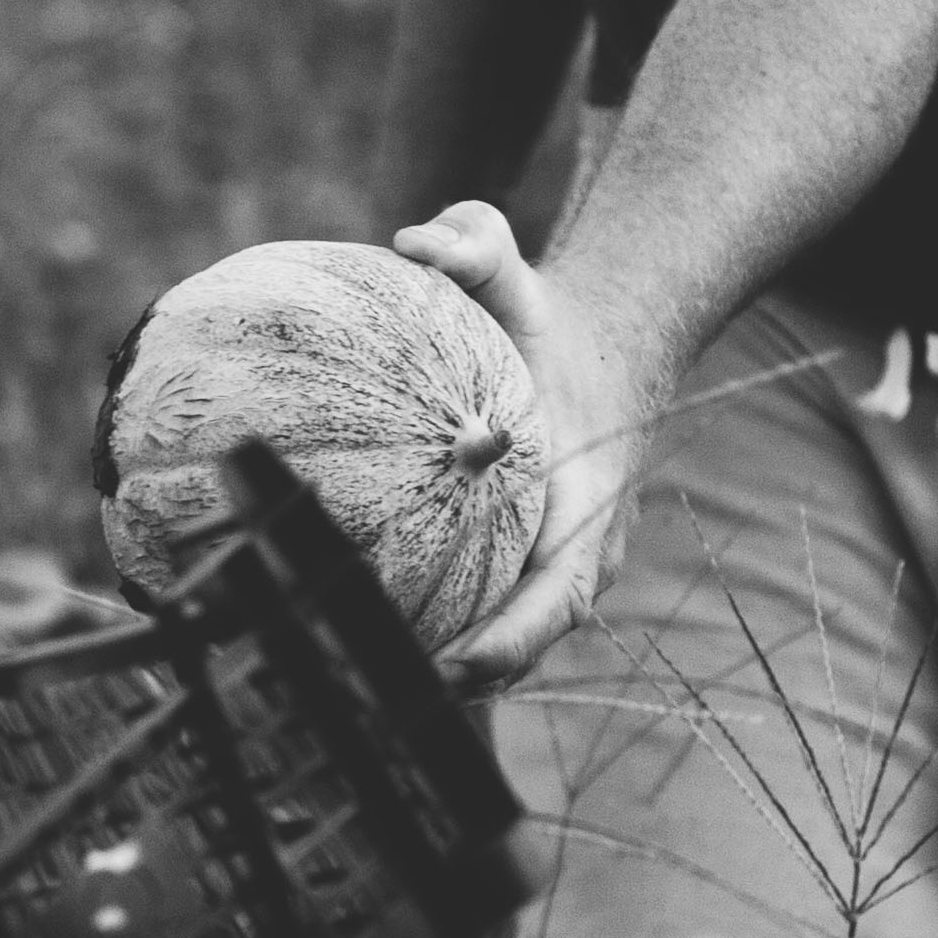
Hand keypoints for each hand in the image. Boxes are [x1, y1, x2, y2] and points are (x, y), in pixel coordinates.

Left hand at [397, 197, 658, 692]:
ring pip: (504, 641)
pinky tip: (343, 636)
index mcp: (586, 497)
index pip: (561, 592)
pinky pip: (479, 610)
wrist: (594, 341)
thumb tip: (415, 240)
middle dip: (467, 683)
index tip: (458, 665)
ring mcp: (552, 563)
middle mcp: (576, 546)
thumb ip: (472, 242)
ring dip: (440, 674)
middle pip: (529, 642)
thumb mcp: (511, 264)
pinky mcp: (523, 564)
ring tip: (355, 688)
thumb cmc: (542, 310)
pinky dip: (427, 633)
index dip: (514, 639)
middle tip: (382, 697)